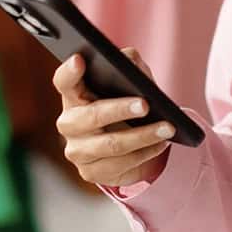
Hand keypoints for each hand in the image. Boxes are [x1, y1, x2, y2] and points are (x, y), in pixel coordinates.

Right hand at [51, 47, 174, 187]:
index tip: (80, 59)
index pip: (64, 81)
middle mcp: (68, 123)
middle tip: (144, 105)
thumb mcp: (129, 82)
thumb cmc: (124, 103)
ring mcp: (77, 150)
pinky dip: (144, 153)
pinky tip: (160, 144)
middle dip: (119, 110)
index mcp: (73, 95)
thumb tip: (130, 59)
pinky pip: (120, 165)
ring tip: (167, 128)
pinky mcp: (90, 172)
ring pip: (110, 145)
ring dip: (142, 136)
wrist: (128, 143)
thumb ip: (128, 65)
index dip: (69, 72)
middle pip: (90, 116)